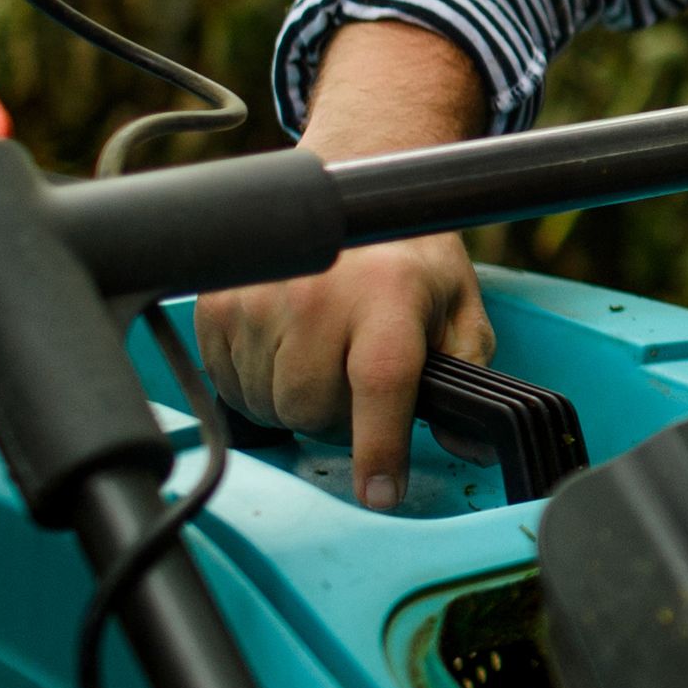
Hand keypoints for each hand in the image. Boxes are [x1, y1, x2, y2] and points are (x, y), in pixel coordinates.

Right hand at [195, 234, 492, 506]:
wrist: (346, 193)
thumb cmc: (406, 257)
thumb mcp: (456, 307)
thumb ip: (466, 372)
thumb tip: (469, 443)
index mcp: (388, 294)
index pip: (381, 386)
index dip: (380, 448)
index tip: (381, 493)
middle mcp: (318, 294)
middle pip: (312, 411)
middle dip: (338, 419)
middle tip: (358, 386)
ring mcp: (261, 297)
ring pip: (267, 404)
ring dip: (295, 403)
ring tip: (324, 360)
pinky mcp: (218, 303)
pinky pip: (228, 383)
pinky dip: (256, 384)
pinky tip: (285, 351)